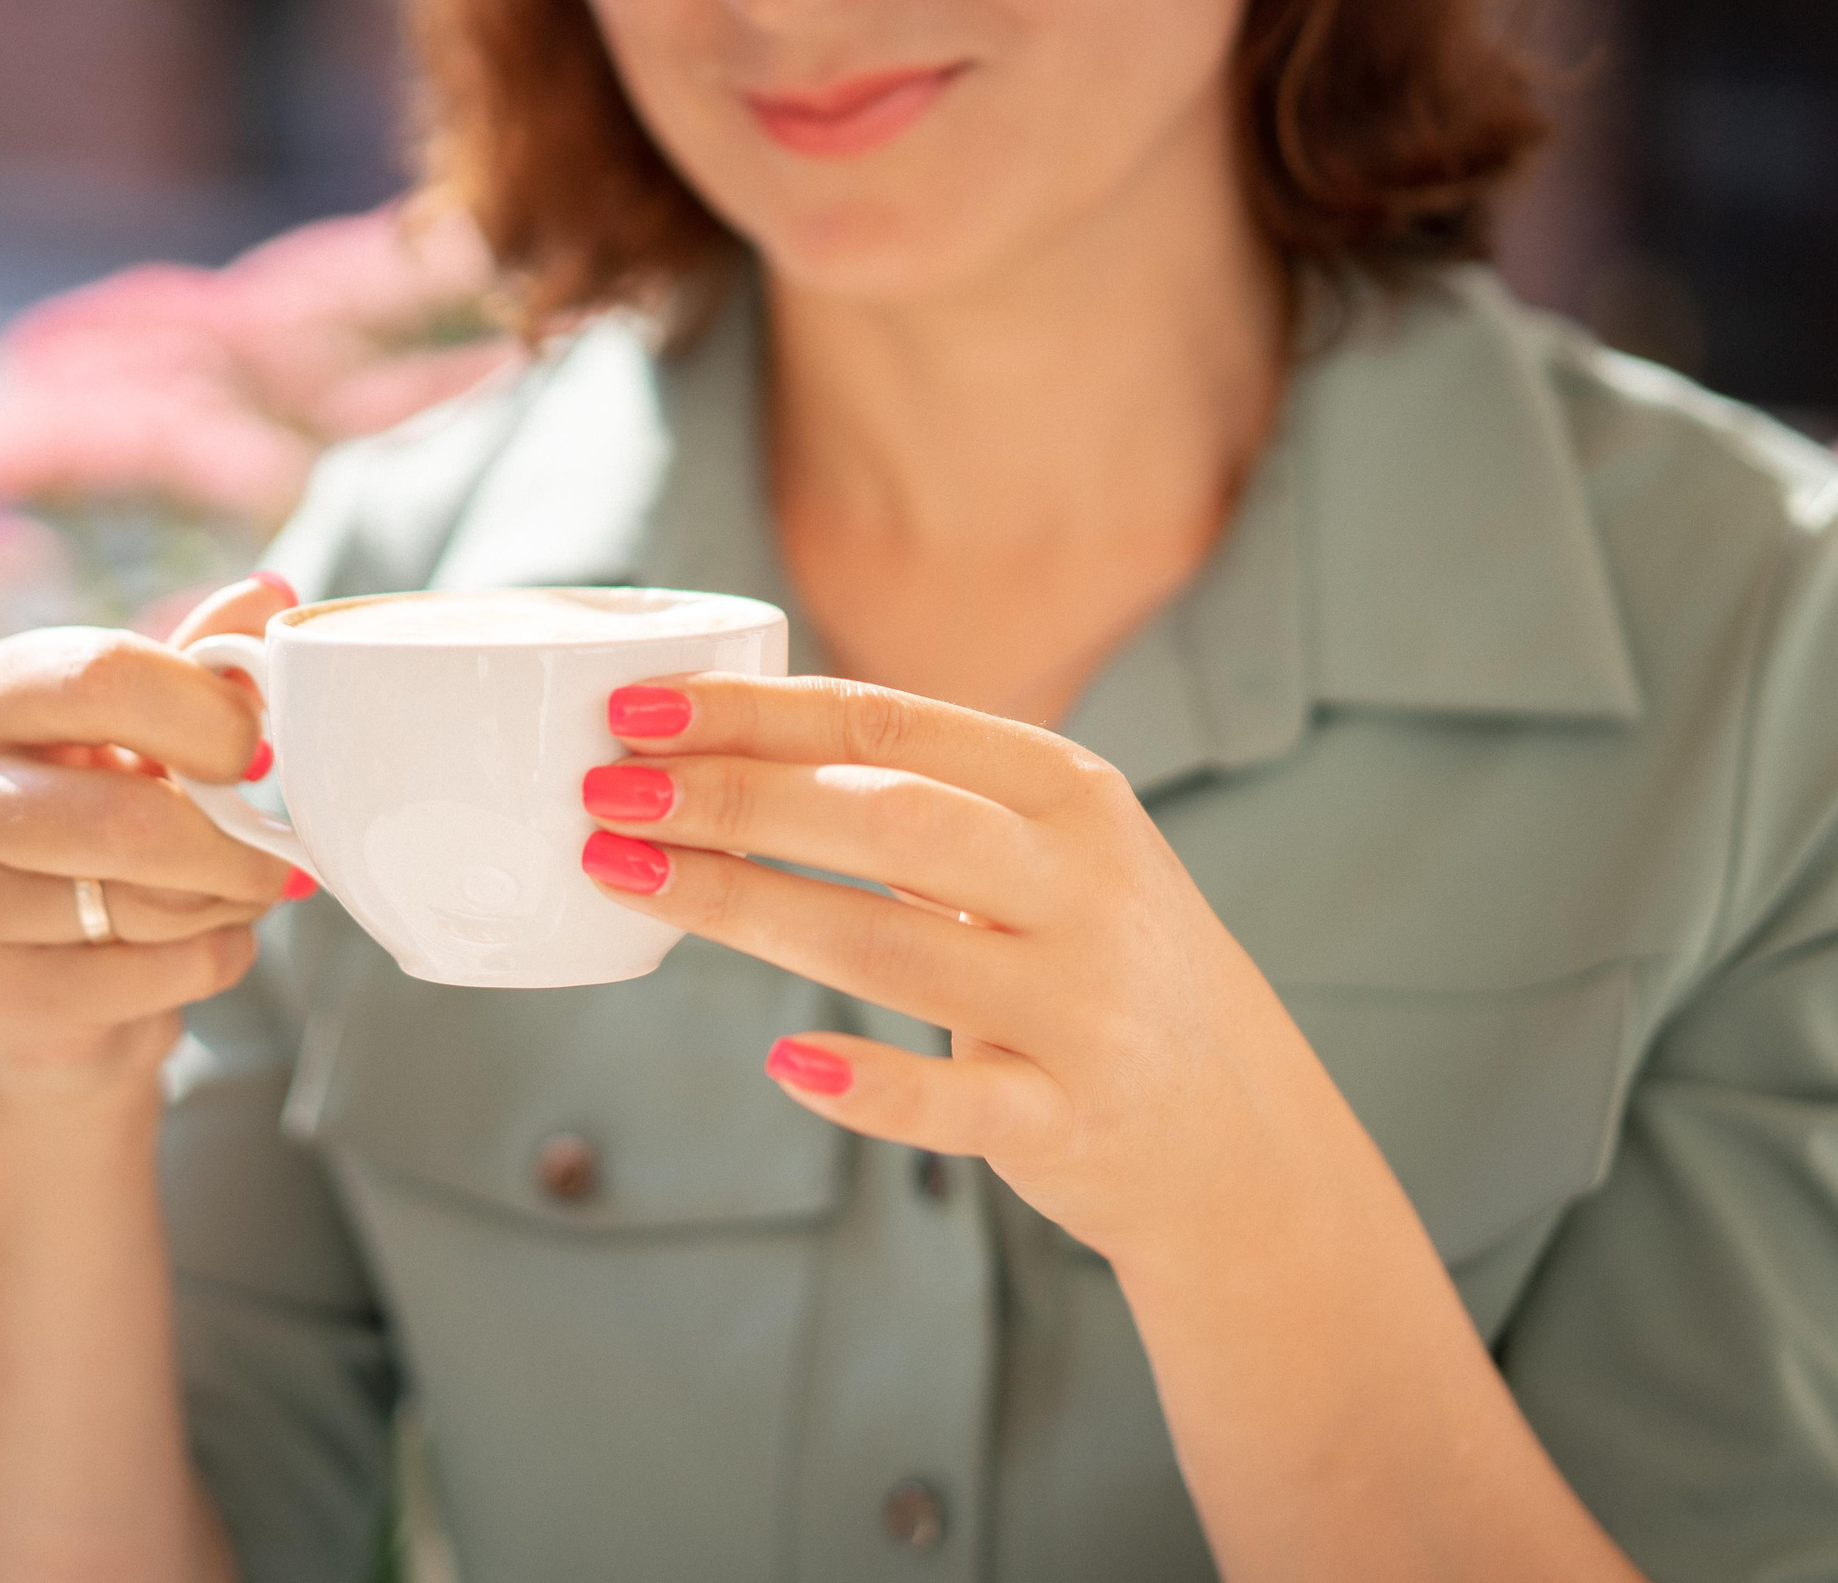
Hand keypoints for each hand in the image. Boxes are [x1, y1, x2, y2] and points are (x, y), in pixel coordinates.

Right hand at [0, 574, 310, 1098]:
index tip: (254, 750)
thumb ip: (199, 668)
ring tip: (224, 894)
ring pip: (144, 903)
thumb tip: (270, 593)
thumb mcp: (143, 741)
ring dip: (224, 904)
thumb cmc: (101, 842)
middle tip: (274, 852)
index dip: (209, 714)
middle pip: (126, 817)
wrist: (51, 1004)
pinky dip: (210, 962)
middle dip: (230, 842)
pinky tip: (190, 951)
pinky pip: (152, 974)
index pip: (103, 674)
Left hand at [577, 673, 1355, 1270]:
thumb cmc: (1091, 963)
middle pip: (880, 817)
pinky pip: (955, 1104)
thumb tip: (721, 747)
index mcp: (1068, 792)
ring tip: (627, 879)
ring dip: (743, 912)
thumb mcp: (1048, 851)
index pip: (889, 722)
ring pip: (890, 947)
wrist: (1234, 1130)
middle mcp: (1081, 885)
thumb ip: (922, 796)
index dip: (753, 711)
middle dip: (728, 798)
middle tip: (602, 791)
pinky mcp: (1069, 1119)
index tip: (637, 707)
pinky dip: (866, 1086)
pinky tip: (783, 1062)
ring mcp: (1081, 1006)